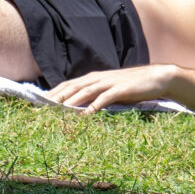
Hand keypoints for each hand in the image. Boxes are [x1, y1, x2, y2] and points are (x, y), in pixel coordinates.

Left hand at [46, 63, 180, 110]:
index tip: (38, 102)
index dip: (53, 93)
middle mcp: (97, 78)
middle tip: (41, 108)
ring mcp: (108, 83)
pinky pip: (104, 98)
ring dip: (70, 101)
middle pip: (71, 87)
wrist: (156, 78)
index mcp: (92, 78)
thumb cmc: (131, 86)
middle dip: (56, 97)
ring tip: (57, 111)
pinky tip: (85, 115)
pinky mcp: (120, 89)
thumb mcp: (109, 89)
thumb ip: (95, 95)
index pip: (67, 85)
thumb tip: (79, 107)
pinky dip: (93, 106)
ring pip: (85, 91)